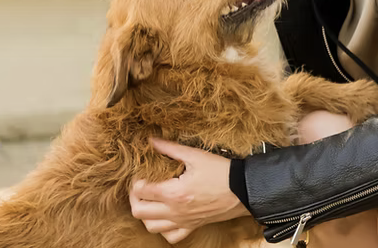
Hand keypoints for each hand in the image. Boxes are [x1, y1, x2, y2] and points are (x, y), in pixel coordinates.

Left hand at [129, 138, 248, 243]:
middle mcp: (175, 212)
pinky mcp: (192, 226)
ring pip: (151, 227)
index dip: (136, 181)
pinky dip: (163, 228)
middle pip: (140, 213)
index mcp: (174, 193)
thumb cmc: (220, 171)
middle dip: (134, 198)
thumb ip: (170, 148)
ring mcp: (183, 222)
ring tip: (149, 200)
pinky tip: (165, 215)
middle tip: (140, 186)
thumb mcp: (194, 155)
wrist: (243, 190)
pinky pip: (171, 237)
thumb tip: (151, 140)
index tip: (141, 172)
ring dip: (145, 214)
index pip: (141, 192)